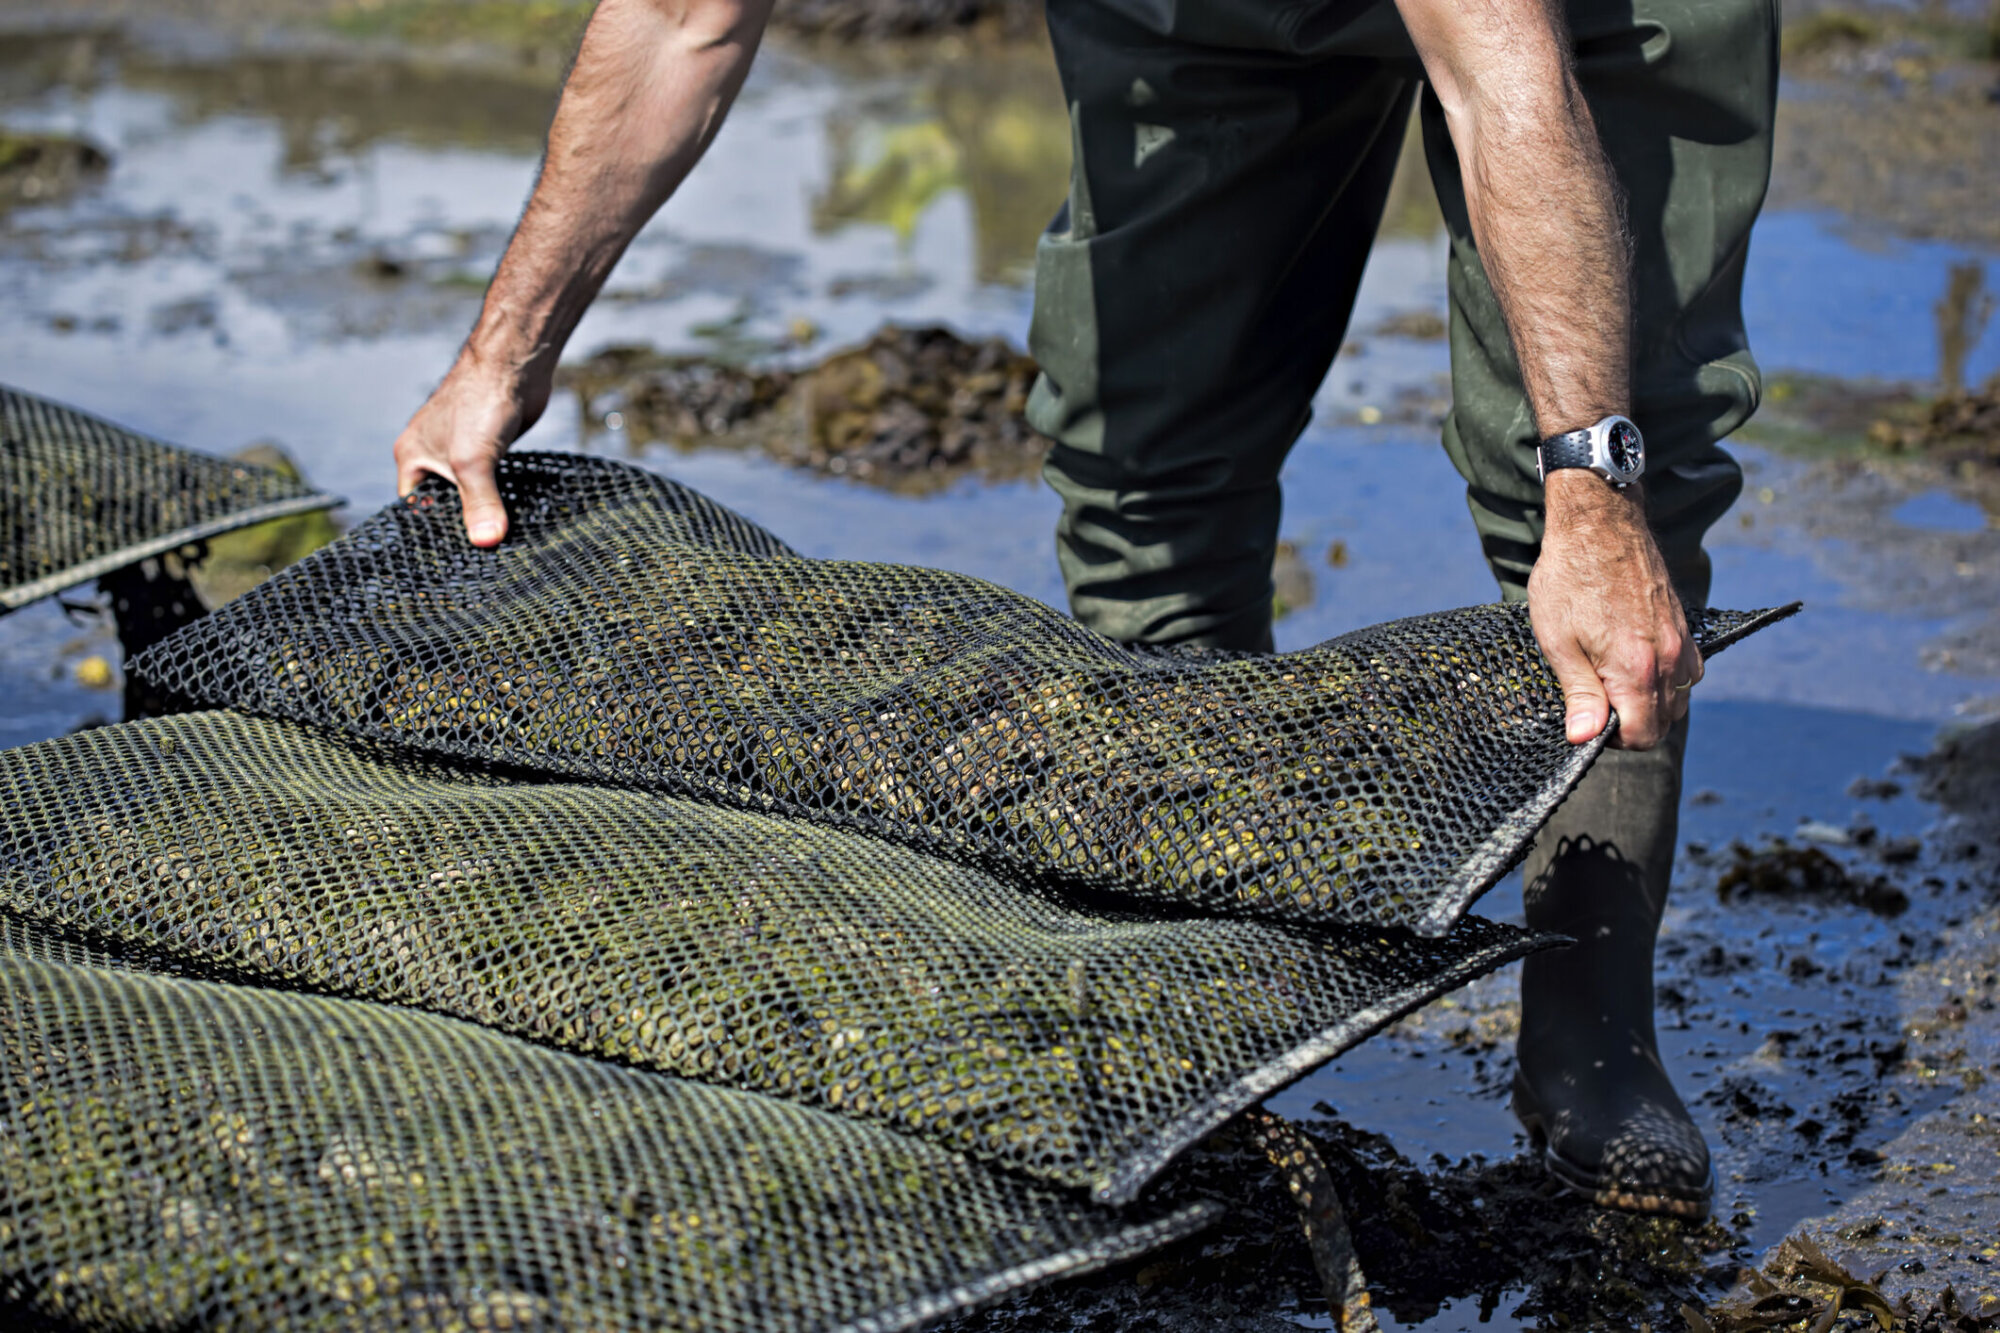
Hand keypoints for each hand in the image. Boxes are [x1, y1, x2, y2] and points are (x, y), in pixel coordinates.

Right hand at [392, 351, 551, 547]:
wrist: (514, 364)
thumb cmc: (480, 401)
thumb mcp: (473, 461)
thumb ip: (479, 503)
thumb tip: (487, 541)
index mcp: (413, 458)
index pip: (414, 508)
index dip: (432, 532)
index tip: (455, 558)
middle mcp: (433, 455)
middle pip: (444, 503)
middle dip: (461, 525)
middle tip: (482, 556)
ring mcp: (463, 451)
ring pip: (471, 493)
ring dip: (485, 510)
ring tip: (500, 542)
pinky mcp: (490, 448)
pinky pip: (492, 482)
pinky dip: (501, 497)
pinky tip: (516, 516)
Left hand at [1528, 474, 1702, 749]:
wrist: (1599, 523)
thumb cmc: (1570, 579)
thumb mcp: (1559, 641)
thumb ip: (1579, 694)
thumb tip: (1584, 739)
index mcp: (1636, 669)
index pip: (1642, 736)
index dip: (1613, 740)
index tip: (1588, 723)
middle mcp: (1670, 659)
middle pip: (1664, 722)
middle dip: (1632, 724)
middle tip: (1595, 703)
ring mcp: (1682, 641)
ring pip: (1679, 698)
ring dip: (1651, 704)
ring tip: (1613, 683)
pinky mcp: (1685, 625)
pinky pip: (1689, 671)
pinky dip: (1668, 679)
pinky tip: (1637, 665)